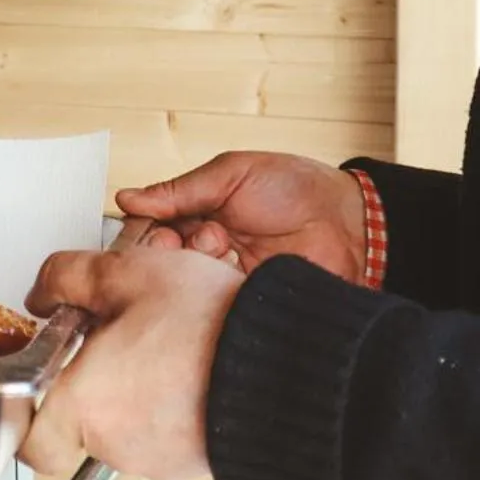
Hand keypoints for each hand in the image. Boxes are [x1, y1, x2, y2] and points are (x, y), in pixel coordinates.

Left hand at [20, 244, 243, 479]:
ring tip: (156, 345)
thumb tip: (43, 291)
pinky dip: (166, 403)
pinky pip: (162, 432)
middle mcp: (117, 442)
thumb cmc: (211, 326)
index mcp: (84, 404)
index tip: (38, 376)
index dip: (26, 410)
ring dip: (130, 389)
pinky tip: (184, 365)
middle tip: (105, 343)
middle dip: (87, 383)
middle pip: (77, 424)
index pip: (28, 438)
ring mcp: (159, 457)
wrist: (289, 364)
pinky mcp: (194, 458)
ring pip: (122, 426)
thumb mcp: (125, 273)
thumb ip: (67, 278)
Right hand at [116, 151, 365, 281]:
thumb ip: (180, 189)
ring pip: (188, 284)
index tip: (161, 229)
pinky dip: (217, 291)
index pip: (153, 228)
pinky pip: (216, 304)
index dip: (149, 232)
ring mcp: (225, 277)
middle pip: (165, 261)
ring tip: (223, 249)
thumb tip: (127, 198)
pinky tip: (232, 275)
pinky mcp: (245, 301)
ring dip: (199, 268)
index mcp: (197, 213)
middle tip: (195, 239)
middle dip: (173, 251)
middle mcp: (206, 248)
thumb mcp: (232, 174)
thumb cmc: (296, 188)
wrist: (352, 225)